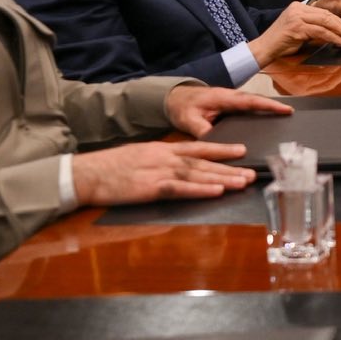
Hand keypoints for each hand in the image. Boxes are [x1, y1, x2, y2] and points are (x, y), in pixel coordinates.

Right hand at [71, 140, 256, 206]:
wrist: (87, 173)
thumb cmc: (110, 167)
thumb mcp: (140, 155)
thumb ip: (160, 159)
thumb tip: (178, 165)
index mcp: (163, 149)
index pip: (199, 147)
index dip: (222, 148)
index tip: (242, 151)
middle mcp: (166, 157)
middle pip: (205, 162)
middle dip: (230, 167)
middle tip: (252, 172)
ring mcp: (160, 171)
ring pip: (199, 175)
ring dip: (223, 179)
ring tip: (243, 182)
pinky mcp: (152, 187)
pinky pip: (182, 189)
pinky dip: (201, 190)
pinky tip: (216, 192)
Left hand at [164, 84, 292, 135]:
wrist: (173, 97)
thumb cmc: (181, 106)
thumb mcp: (188, 119)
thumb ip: (202, 129)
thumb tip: (215, 142)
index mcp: (223, 97)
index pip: (249, 101)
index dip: (268, 105)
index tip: (285, 110)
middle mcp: (230, 96)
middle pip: (256, 100)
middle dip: (273, 106)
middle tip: (291, 113)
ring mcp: (230, 100)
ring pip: (253, 102)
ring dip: (267, 107)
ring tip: (284, 116)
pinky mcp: (229, 105)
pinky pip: (247, 107)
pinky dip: (258, 110)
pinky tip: (265, 119)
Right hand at [246, 2, 340, 66]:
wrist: (263, 49)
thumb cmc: (281, 43)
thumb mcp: (300, 31)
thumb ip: (314, 28)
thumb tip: (334, 33)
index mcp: (299, 7)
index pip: (324, 12)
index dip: (339, 20)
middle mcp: (298, 8)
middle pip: (326, 15)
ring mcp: (297, 16)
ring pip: (325, 22)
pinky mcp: (296, 27)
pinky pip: (320, 31)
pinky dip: (332, 37)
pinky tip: (340, 42)